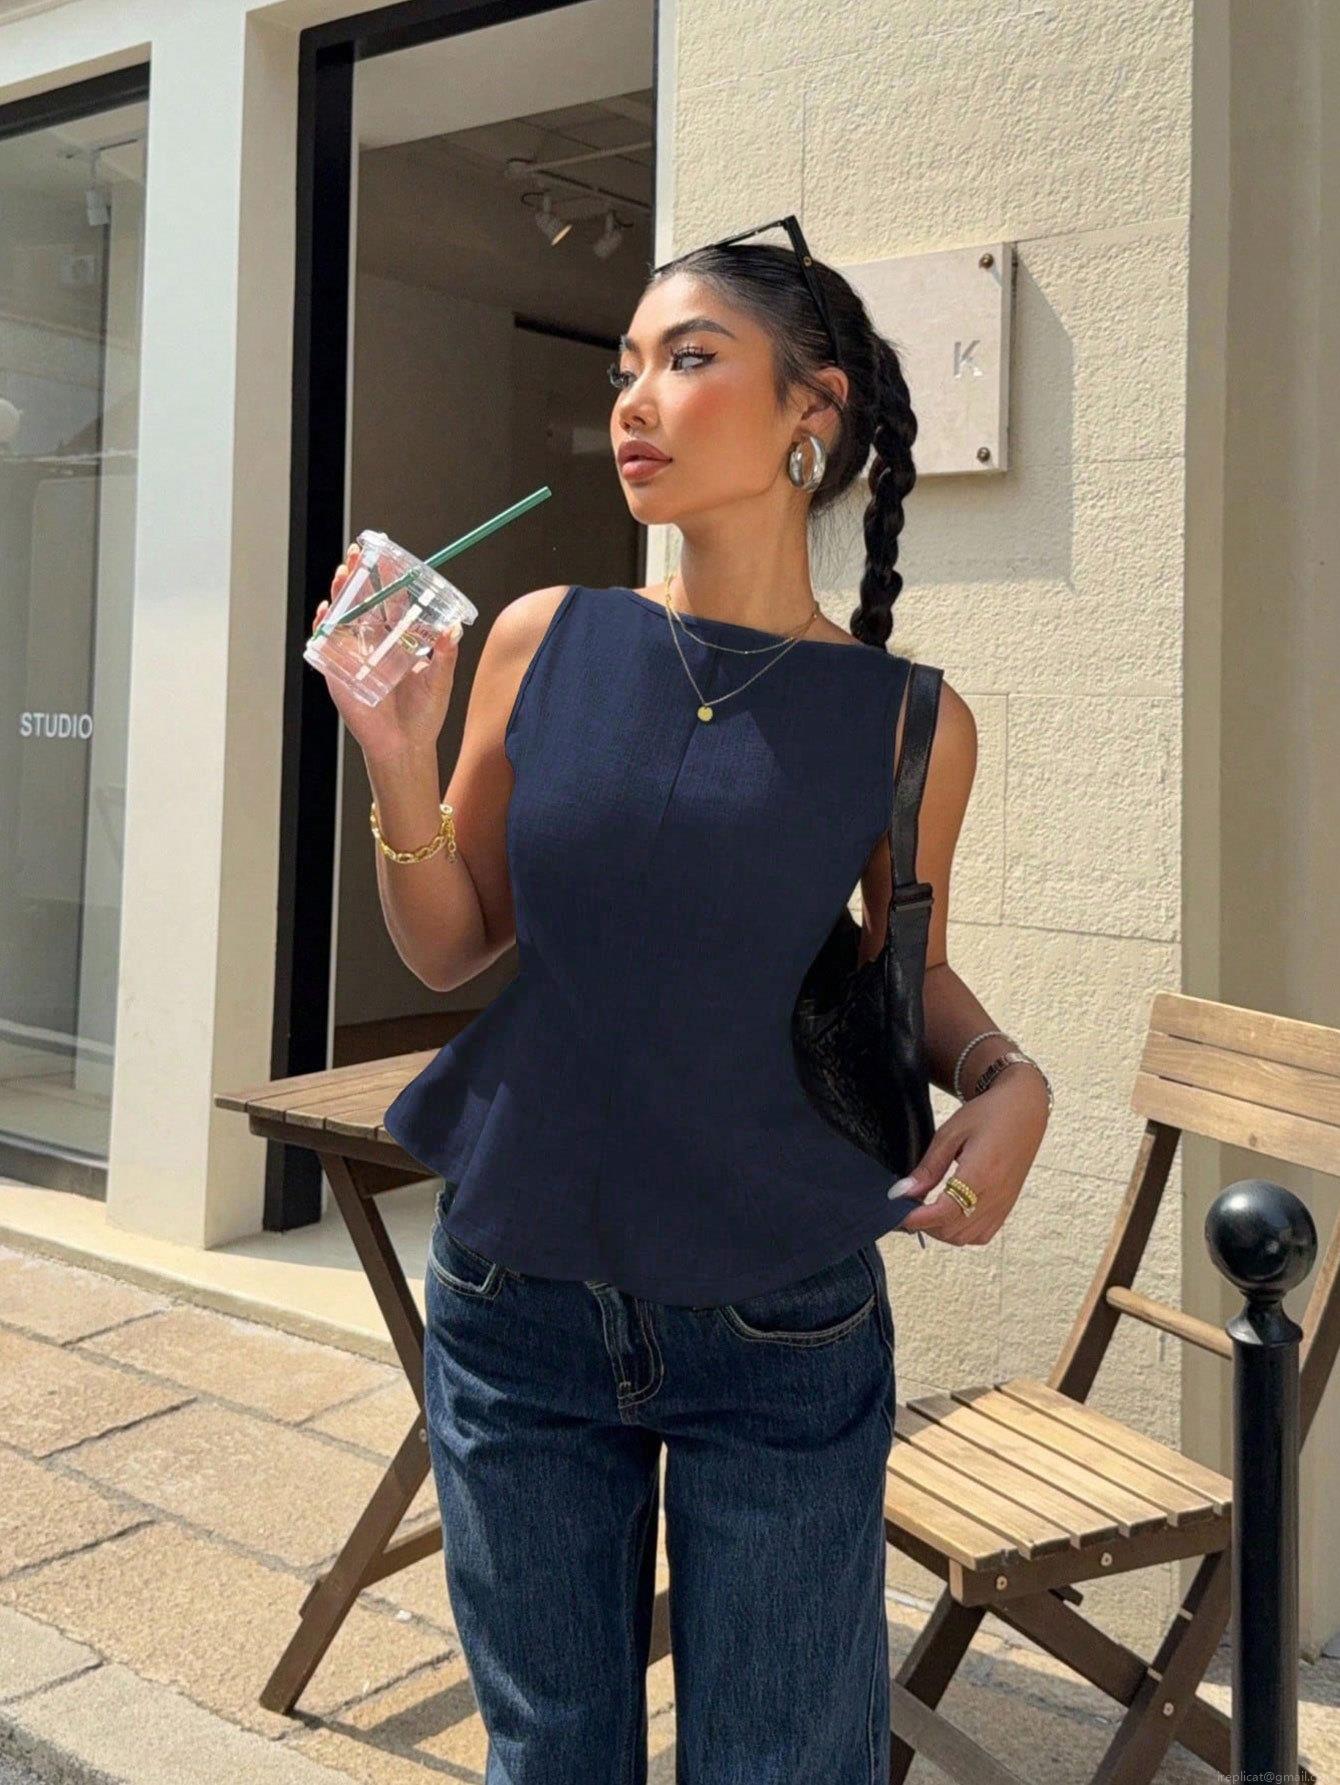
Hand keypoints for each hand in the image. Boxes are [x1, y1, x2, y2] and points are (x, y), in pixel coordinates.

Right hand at [309, 542, 460, 764]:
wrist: (404, 746)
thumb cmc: (424, 714)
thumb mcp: (439, 681)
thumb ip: (444, 655)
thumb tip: (453, 629)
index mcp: (400, 639)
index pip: (391, 599)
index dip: (387, 577)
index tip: (385, 553)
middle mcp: (375, 642)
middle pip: (363, 601)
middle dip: (358, 576)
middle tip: (357, 553)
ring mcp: (355, 655)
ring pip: (344, 616)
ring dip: (341, 594)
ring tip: (343, 574)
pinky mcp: (338, 672)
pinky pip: (327, 645)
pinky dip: (324, 627)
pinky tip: (325, 611)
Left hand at [894, 1064, 1049, 1245]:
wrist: (1024, 1110)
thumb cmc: (987, 1115)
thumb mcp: (950, 1134)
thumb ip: (928, 1168)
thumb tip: (902, 1193)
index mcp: (981, 1174)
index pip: (943, 1212)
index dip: (916, 1218)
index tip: (896, 1213)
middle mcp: (995, 1196)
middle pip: (951, 1230)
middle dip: (924, 1224)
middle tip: (908, 1205)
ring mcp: (1003, 1204)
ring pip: (964, 1238)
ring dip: (940, 1230)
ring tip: (926, 1208)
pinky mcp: (1007, 1207)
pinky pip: (981, 1235)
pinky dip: (961, 1232)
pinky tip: (949, 1213)